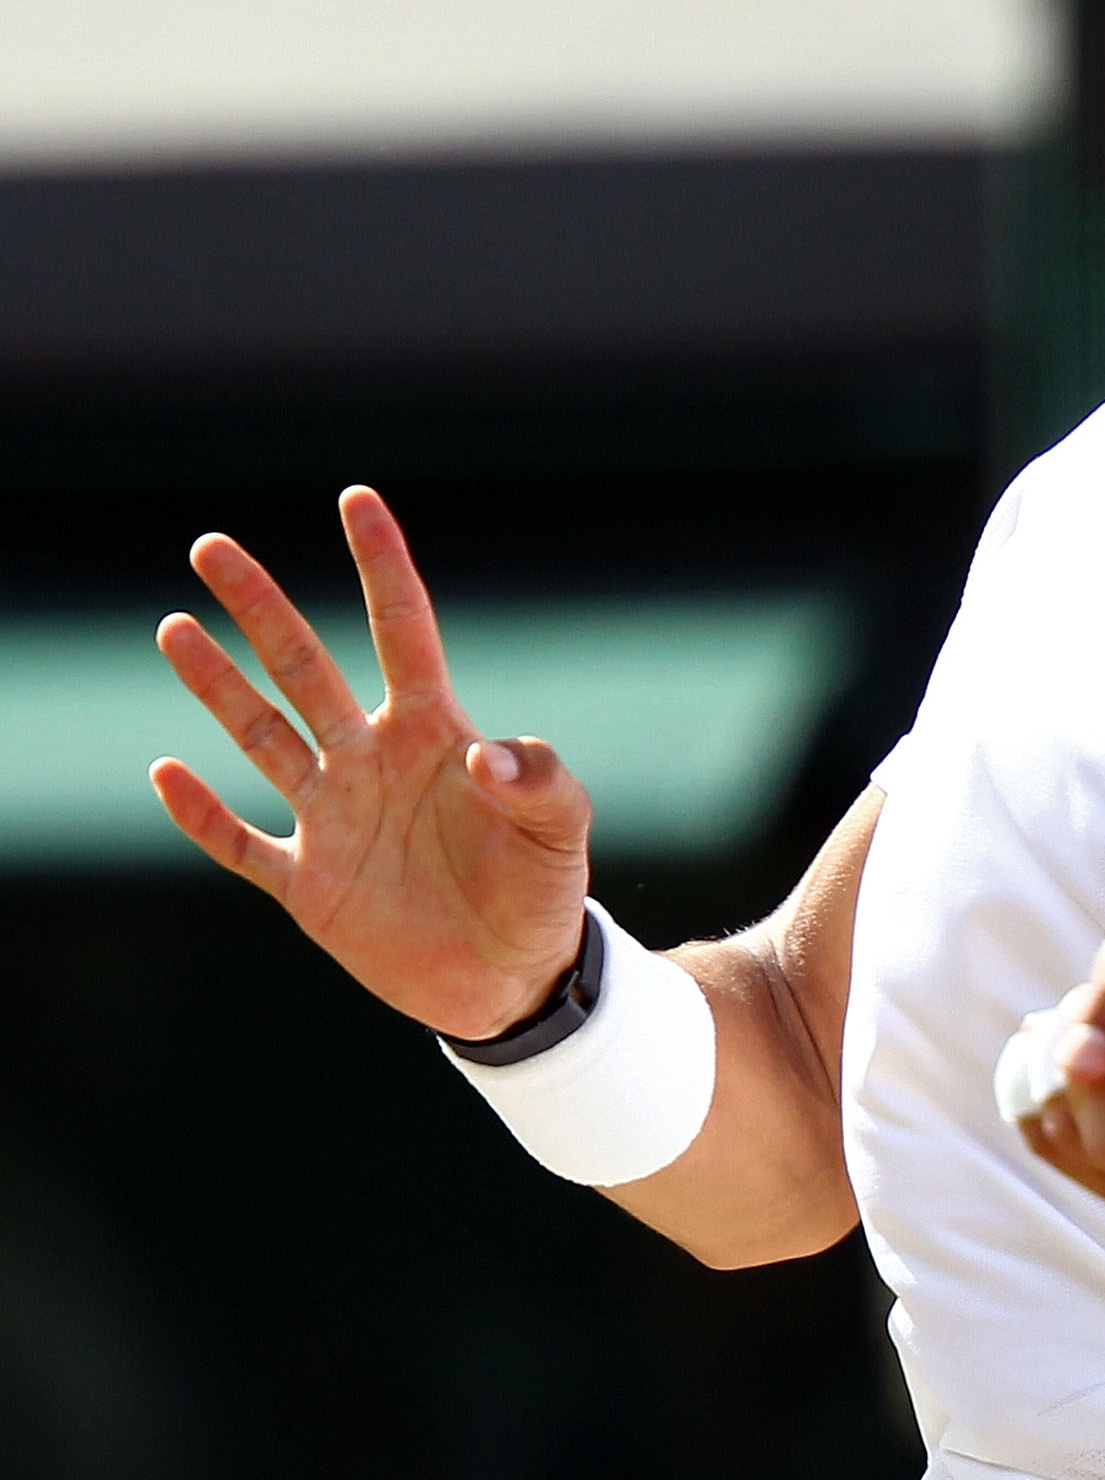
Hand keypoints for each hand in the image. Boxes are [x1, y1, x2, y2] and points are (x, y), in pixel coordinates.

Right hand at [151, 485, 593, 1040]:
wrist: (515, 980)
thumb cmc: (542, 890)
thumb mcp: (562, 829)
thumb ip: (539, 780)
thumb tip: (482, 754)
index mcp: (433, 732)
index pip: (402, 630)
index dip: (381, 566)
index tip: (355, 499)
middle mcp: (370, 761)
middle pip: (305, 669)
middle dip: (261, 608)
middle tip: (212, 547)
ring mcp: (333, 819)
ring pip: (261, 737)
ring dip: (218, 687)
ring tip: (175, 628)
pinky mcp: (310, 885)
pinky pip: (241, 843)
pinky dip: (202, 815)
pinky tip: (167, 773)